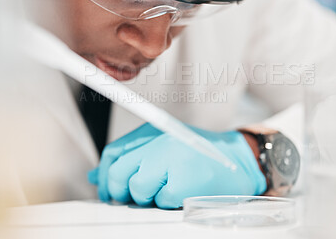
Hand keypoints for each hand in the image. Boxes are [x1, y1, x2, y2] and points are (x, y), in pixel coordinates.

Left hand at [89, 123, 266, 208]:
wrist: (238, 160)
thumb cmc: (200, 156)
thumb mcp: (163, 148)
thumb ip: (129, 159)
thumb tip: (97, 176)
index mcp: (153, 132)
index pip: (113, 153)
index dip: (106, 176)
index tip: (109, 190)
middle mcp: (159, 142)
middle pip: (118, 174)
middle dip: (122, 191)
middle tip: (139, 194)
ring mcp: (172, 160)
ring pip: (137, 190)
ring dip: (149, 197)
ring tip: (168, 187)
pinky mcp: (183, 181)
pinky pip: (159, 202)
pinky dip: (169, 203)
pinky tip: (183, 192)